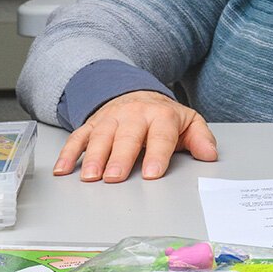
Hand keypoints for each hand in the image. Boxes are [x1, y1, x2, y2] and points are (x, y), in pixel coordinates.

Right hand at [54, 91, 217, 182]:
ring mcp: (111, 119)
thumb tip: (210, 155)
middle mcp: (134, 115)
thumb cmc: (163, 117)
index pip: (160, 136)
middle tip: (115, 178)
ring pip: (101, 137)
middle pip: (127, 137)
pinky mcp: (92, 124)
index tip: (152, 174)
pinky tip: (62, 170)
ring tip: (90, 177)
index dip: (157, 155)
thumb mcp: (189, 122)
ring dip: (94, 157)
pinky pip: (77, 137)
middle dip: (120, 158)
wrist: (137, 94)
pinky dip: (68, 153)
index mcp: (161, 116)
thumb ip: (201, 139)